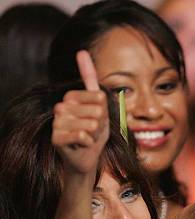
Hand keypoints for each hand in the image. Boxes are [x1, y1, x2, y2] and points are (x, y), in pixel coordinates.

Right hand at [51, 50, 108, 175]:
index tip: (98, 120)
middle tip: (92, 132)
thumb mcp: (100, 108)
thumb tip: (82, 51)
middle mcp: (60, 107)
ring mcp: (57, 122)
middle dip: (101, 125)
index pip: (99, 97)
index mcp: (71, 98)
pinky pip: (82, 135)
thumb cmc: (94, 134)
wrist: (86, 159)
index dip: (105, 112)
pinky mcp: (56, 138)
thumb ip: (92, 82)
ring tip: (88, 139)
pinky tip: (82, 145)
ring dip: (95, 135)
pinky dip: (89, 143)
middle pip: (97, 111)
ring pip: (91, 124)